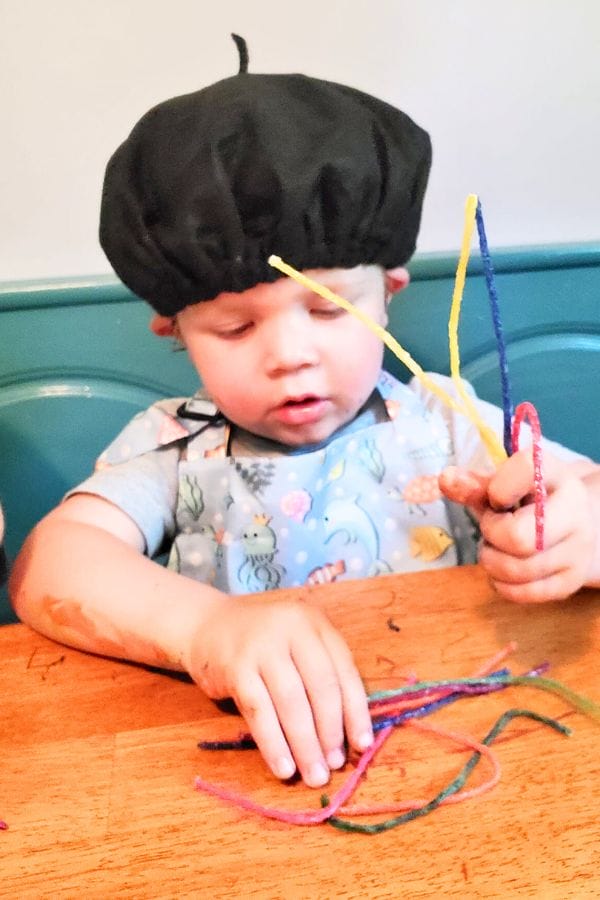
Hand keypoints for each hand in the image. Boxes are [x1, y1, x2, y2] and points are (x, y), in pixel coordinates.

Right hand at [186, 595, 373, 786]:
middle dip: (330, 732)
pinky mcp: (235, 668)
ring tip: (313, 775)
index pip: (344, 671)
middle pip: (321, 687)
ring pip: (291, 702)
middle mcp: (291, 628)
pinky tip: (284, 768)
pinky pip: (260, 712)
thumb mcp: (297, 644)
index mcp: (314, 623)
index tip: (362, 745)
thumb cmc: (262, 644)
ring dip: (305, 745)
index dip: (356, 711)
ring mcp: (261, 646)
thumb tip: (348, 734)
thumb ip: (321, 675)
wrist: (206, 626)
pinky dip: (274, 744)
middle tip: (334, 765)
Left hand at [439, 450, 596, 602]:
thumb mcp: (506, 486)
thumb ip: (475, 484)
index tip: (497, 497)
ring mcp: (578, 551)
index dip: (498, 488)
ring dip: (492, 561)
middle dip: (492, 534)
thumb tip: (445, 479)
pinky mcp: (570, 582)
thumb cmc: (530, 502)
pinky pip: (522, 593)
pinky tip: (503, 570)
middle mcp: (576, 513)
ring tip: (497, 548)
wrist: (575, 527)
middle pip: (519, 538)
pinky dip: (501, 584)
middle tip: (493, 528)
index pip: (526, 470)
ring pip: (517, 570)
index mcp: (557, 477)